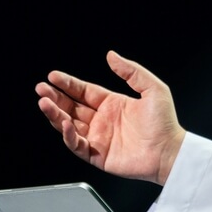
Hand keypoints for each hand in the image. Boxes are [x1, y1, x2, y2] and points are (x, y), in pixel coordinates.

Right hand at [36, 50, 184, 184]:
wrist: (170, 152)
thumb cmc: (166, 124)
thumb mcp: (152, 89)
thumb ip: (131, 71)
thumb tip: (111, 55)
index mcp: (113, 104)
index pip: (83, 91)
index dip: (67, 84)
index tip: (53, 76)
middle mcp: (103, 121)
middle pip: (71, 107)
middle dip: (55, 97)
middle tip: (41, 89)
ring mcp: (99, 138)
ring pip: (69, 124)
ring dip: (55, 114)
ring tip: (44, 103)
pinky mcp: (98, 155)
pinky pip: (77, 145)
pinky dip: (68, 135)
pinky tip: (64, 123)